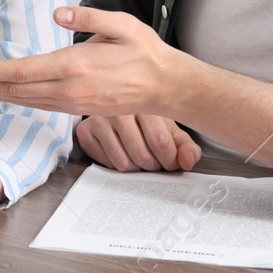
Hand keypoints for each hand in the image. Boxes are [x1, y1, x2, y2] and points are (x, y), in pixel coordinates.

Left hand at [0, 5, 188, 117]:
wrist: (167, 87)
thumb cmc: (145, 54)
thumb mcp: (121, 25)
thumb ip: (87, 17)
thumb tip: (59, 12)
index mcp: (74, 66)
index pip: (20, 72)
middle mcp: (67, 89)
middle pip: (13, 90)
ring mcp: (71, 102)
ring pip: (22, 100)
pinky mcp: (75, 108)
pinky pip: (36, 105)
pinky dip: (13, 99)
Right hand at [77, 115, 200, 172]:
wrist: (116, 105)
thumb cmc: (147, 120)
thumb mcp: (172, 130)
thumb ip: (187, 147)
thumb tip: (188, 160)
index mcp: (144, 103)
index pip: (161, 143)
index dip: (170, 161)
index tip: (170, 162)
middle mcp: (118, 109)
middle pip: (142, 156)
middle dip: (153, 167)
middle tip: (155, 162)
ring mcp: (99, 119)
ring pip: (123, 163)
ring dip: (136, 168)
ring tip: (139, 157)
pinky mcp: (85, 131)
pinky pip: (106, 163)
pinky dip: (117, 165)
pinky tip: (122, 152)